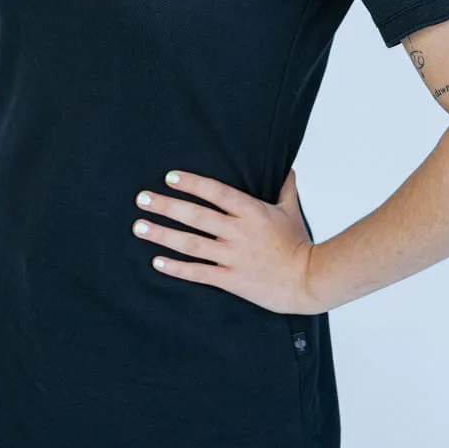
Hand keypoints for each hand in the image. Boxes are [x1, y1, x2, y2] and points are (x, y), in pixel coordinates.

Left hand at [131, 167, 322, 314]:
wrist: (309, 279)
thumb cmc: (300, 243)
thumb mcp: (291, 210)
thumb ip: (285, 188)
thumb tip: (288, 169)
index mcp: (251, 211)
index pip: (215, 192)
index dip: (192, 184)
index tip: (169, 177)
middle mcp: (237, 231)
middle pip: (196, 216)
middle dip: (166, 206)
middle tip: (141, 199)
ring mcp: (232, 256)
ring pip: (191, 244)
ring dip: (163, 235)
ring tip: (139, 227)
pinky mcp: (230, 279)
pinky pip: (199, 272)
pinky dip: (177, 268)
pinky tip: (157, 261)